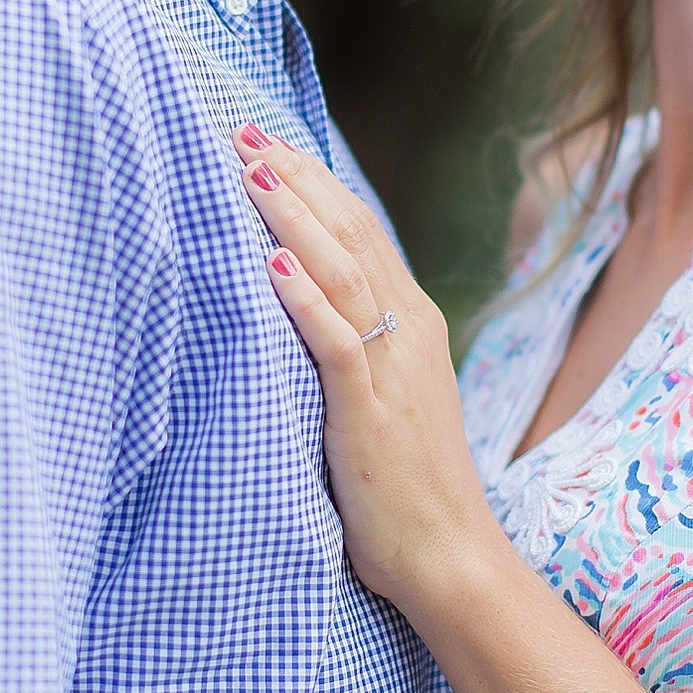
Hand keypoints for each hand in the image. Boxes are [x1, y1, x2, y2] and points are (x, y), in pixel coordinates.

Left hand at [231, 124, 505, 613]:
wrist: (450, 559)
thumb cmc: (405, 490)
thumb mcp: (380, 401)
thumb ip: (352, 350)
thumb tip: (296, 308)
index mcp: (412, 327)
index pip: (361, 232)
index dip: (313, 183)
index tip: (264, 144)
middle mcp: (408, 336)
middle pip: (351, 235)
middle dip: (296, 180)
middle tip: (243, 133)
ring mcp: (392, 373)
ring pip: (344, 275)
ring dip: (294, 220)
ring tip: (250, 173)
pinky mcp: (371, 417)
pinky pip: (339, 347)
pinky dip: (307, 304)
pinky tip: (274, 267)